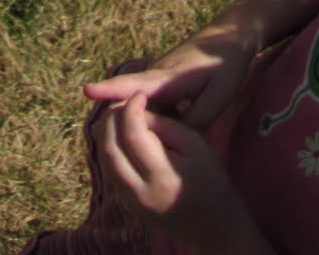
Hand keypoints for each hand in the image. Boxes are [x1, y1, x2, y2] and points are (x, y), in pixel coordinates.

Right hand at [85, 27, 257, 134]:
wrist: (230, 36)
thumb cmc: (226, 65)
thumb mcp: (219, 97)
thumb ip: (195, 120)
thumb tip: (172, 139)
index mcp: (167, 78)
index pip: (133, 86)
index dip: (109, 89)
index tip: (85, 89)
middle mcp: (155, 76)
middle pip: (132, 105)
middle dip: (125, 124)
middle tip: (128, 149)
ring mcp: (158, 78)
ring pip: (145, 107)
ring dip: (147, 124)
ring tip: (162, 134)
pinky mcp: (163, 82)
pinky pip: (153, 104)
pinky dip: (159, 118)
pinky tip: (175, 128)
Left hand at [97, 92, 249, 253]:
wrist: (212, 224)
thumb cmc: (209, 179)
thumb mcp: (195, 145)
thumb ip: (164, 126)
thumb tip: (135, 110)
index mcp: (162, 176)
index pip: (132, 135)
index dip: (131, 108)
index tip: (140, 94)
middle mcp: (140, 192)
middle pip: (110, 148)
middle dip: (111, 118)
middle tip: (124, 100)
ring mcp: (131, 202)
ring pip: (105, 159)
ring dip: (107, 132)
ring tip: (121, 113)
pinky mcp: (128, 205)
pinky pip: (111, 170)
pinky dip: (111, 147)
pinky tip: (122, 133)